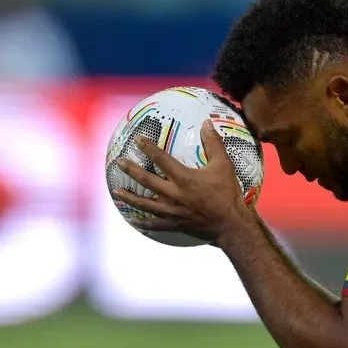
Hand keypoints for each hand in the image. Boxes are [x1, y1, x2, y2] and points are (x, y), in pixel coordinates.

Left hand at [112, 119, 251, 242]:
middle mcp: (172, 194)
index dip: (148, 147)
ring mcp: (171, 211)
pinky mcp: (174, 224)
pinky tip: (135, 221)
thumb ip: (213, 143)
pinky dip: (143, 222)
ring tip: (117, 191)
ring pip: (144, 203)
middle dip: (131, 170)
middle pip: (146, 180)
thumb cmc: (227, 193)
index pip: (161, 159)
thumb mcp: (223, 165)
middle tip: (119, 163)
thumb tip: (206, 123)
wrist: (230, 224)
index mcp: (183, 178)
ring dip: (129, 197)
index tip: (137, 139)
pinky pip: (154, 224)